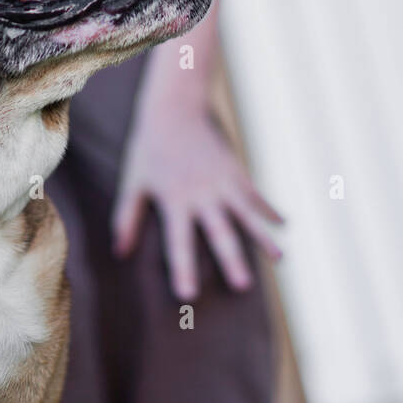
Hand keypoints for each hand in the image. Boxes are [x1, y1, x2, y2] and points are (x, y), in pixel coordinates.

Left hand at [111, 96, 283, 300]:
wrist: (174, 108)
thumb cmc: (149, 148)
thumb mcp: (133, 181)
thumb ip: (126, 217)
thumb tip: (119, 254)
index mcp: (174, 199)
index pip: (178, 241)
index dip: (183, 268)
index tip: (189, 295)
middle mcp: (202, 193)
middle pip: (219, 232)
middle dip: (232, 259)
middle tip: (244, 286)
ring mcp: (222, 181)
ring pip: (246, 214)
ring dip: (263, 237)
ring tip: (279, 259)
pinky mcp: (235, 170)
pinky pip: (255, 194)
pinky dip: (269, 209)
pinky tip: (284, 225)